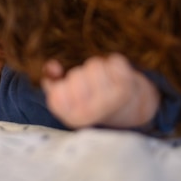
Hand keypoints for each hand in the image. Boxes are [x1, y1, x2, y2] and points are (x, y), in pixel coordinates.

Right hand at [41, 53, 159, 128]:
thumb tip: (53, 67)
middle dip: (81, 75)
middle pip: (76, 75)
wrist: (128, 110)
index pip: (57, 92)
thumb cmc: (92, 102)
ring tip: (104, 82)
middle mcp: (92, 112)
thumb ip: (52, 82)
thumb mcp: (68, 98)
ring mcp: (111, 99)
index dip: (62, 86)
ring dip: (98, 69)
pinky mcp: (128, 86)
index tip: (73, 94)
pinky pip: (114, 61)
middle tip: (91, 88)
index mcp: (73, 118)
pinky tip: (117, 77)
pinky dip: (114, 64)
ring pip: (95, 65)